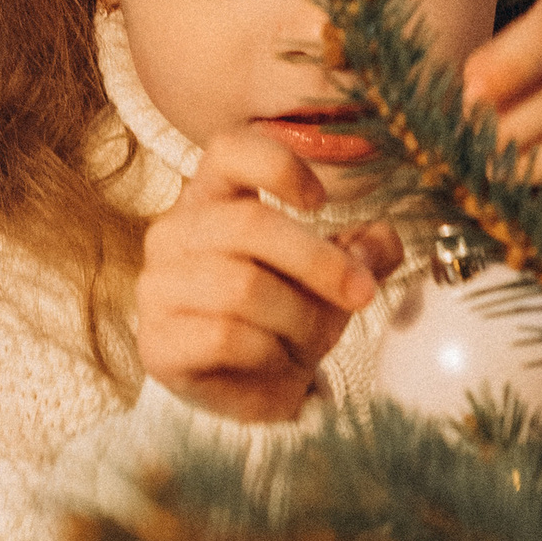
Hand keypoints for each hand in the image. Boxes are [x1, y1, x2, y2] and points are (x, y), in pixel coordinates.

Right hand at [135, 129, 401, 424]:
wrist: (250, 389)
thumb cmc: (283, 317)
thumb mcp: (330, 278)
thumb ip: (362, 253)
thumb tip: (382, 240)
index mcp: (211, 199)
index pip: (229, 151)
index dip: (279, 166)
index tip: (321, 202)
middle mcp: (174, 234)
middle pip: (249, 223)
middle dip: (319, 262)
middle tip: (361, 294)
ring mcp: (158, 288)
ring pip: (243, 287)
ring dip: (297, 320)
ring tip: (311, 341)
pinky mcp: (158, 343)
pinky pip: (226, 337)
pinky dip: (268, 354)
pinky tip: (276, 362)